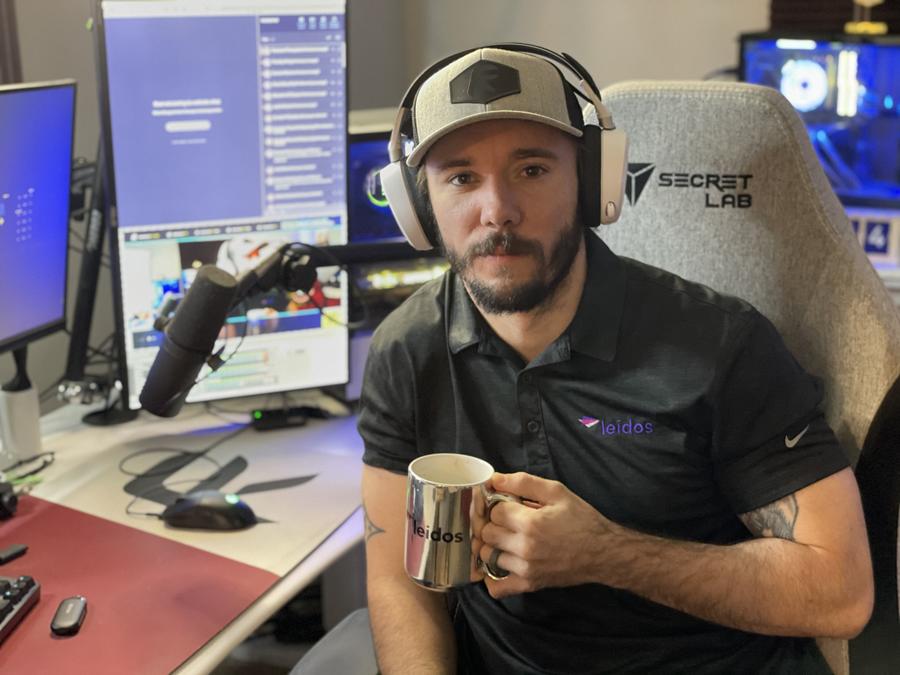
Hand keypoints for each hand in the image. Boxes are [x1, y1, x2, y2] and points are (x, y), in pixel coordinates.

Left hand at [476, 472, 618, 598]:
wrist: (603, 553)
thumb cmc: (582, 519)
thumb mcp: (557, 492)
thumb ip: (523, 482)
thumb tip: (494, 479)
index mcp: (531, 523)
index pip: (494, 511)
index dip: (499, 504)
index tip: (509, 505)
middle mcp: (525, 548)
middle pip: (486, 533)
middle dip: (493, 523)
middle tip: (506, 520)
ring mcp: (526, 570)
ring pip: (487, 556)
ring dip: (492, 545)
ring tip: (506, 538)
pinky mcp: (529, 585)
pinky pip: (496, 588)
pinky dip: (491, 577)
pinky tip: (502, 562)